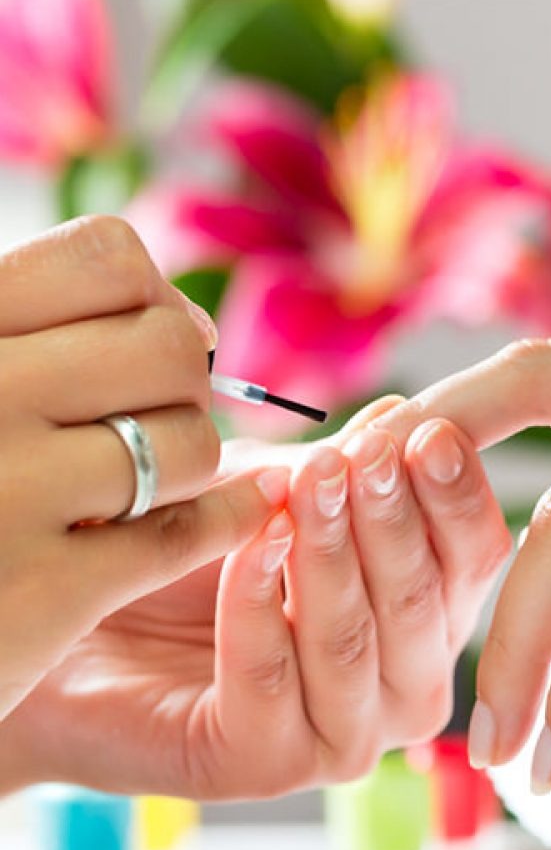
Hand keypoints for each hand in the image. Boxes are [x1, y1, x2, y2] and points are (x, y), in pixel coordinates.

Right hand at [0, 217, 282, 719]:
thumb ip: (32, 336)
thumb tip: (190, 322)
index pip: (106, 258)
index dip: (155, 300)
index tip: (161, 340)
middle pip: (167, 348)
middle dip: (185, 385)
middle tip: (160, 418)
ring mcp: (6, 492)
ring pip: (189, 442)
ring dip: (191, 463)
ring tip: (149, 482)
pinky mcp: (42, 591)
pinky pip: (183, 533)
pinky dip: (222, 521)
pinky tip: (229, 516)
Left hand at [0, 404, 510, 798]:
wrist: (80, 614)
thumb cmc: (191, 548)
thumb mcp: (275, 490)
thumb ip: (342, 468)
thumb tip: (404, 418)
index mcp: (429, 615)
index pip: (474, 556)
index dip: (456, 494)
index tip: (428, 433)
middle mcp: (404, 683)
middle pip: (425, 600)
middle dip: (393, 519)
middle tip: (364, 455)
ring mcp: (344, 733)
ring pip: (355, 639)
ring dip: (330, 555)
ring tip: (308, 484)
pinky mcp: (267, 764)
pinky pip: (271, 674)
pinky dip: (257, 601)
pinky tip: (249, 543)